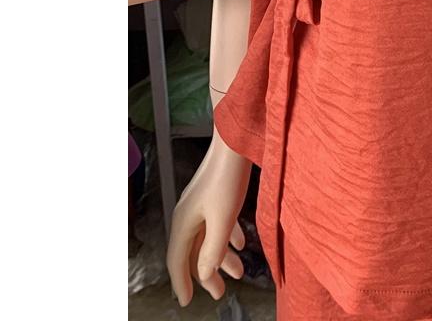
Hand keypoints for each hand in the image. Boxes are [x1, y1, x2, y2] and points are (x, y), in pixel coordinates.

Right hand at [166, 131, 251, 305]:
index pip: (177, 260)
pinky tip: (242, 243)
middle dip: (206, 274)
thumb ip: (212, 249)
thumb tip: (203, 275)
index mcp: (184, 221)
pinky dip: (228, 237)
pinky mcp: (215, 194)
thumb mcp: (222, 219)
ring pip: (208, 238)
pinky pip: (218, 223)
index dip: (182, 283)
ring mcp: (201, 204)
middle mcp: (188, 214)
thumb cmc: (227, 177)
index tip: (187, 302)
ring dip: (222, 257)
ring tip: (238, 272)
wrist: (234, 141)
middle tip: (219, 292)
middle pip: (193, 252)